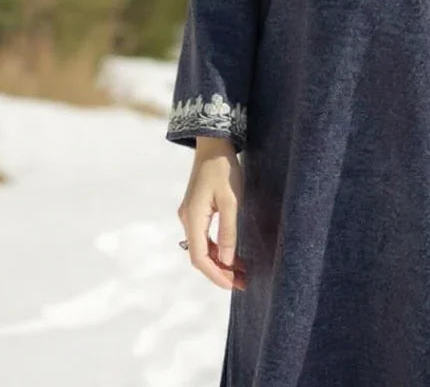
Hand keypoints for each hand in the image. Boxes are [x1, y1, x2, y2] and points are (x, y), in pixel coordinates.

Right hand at [177, 137, 248, 289]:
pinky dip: (216, 248)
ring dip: (219, 261)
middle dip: (220, 271)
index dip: (215, 274)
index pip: (200, 257)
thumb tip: (226, 259)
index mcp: (193, 218)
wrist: (213, 144)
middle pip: (199, 256)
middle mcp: (187, 219)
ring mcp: (190, 214)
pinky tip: (231, 253)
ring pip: (202, 247)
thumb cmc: (224, 169)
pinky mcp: (196, 209)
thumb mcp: (231, 200)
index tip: (233, 285)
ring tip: (241, 271)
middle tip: (243, 282)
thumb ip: (228, 230)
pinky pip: (204, 236)